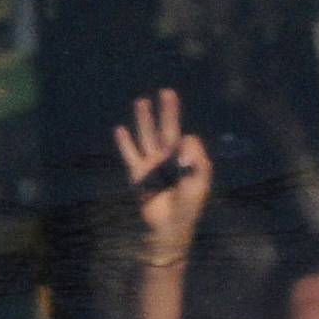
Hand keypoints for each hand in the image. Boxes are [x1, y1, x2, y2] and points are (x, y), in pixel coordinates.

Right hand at [113, 88, 212, 252]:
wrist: (168, 226)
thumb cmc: (188, 206)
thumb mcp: (198, 182)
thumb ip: (195, 160)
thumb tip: (187, 136)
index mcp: (186, 159)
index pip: (185, 138)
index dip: (185, 142)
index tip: (182, 147)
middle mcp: (168, 158)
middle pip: (166, 129)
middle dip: (167, 112)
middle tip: (167, 92)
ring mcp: (152, 164)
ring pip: (147, 136)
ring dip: (144, 120)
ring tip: (141, 101)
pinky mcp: (137, 174)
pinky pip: (130, 155)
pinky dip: (124, 143)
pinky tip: (120, 129)